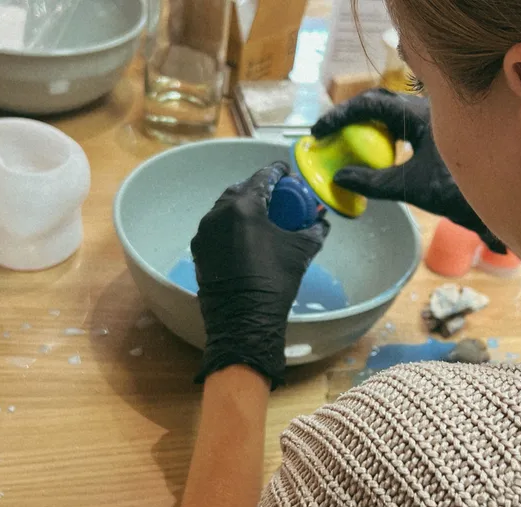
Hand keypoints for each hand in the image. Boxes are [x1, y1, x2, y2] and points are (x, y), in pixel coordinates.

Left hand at [191, 163, 329, 388]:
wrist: (243, 320)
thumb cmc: (274, 282)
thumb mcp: (300, 251)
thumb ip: (313, 230)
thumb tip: (321, 222)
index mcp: (244, 207)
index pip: (263, 178)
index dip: (278, 172)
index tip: (287, 173)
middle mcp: (218, 214)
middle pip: (240, 189)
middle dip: (258, 188)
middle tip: (276, 196)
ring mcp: (204, 232)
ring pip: (225, 208)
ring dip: (243, 206)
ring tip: (261, 215)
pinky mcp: (199, 250)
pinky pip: (216, 228)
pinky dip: (231, 225)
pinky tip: (245, 236)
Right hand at [313, 88, 505, 253]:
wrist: (502, 202)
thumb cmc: (458, 191)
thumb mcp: (410, 187)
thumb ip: (372, 182)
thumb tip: (339, 177)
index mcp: (421, 115)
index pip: (372, 103)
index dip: (341, 115)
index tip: (320, 132)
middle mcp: (429, 109)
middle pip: (380, 101)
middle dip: (351, 116)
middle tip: (328, 134)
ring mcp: (435, 119)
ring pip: (392, 111)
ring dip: (366, 123)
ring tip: (346, 141)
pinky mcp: (440, 132)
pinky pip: (403, 124)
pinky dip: (382, 134)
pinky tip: (375, 152)